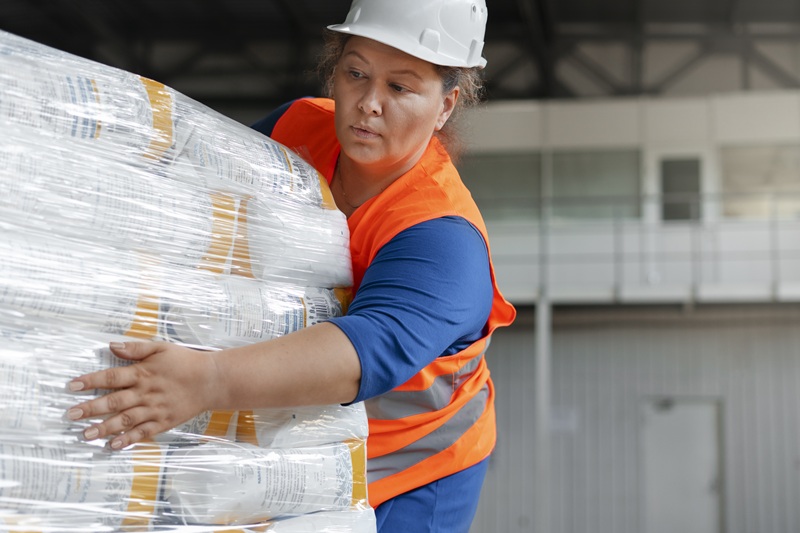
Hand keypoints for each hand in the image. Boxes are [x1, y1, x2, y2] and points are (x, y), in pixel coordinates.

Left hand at [66, 341, 217, 449]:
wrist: (212, 380)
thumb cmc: (186, 362)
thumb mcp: (161, 348)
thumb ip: (136, 348)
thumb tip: (112, 346)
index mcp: (143, 373)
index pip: (112, 377)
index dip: (91, 381)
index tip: (72, 386)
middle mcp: (146, 393)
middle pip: (113, 402)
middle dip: (90, 408)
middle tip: (71, 414)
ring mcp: (154, 409)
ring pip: (125, 420)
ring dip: (104, 428)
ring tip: (85, 434)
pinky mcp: (164, 422)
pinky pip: (143, 433)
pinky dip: (128, 440)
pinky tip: (113, 445)